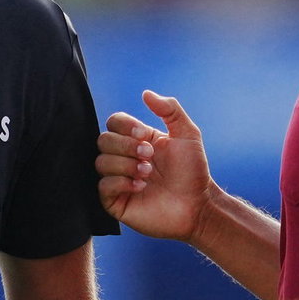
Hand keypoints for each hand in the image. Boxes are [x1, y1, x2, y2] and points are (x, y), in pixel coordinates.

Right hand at [95, 90, 214, 241]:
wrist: (197, 206)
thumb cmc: (193, 172)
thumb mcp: (187, 134)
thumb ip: (170, 109)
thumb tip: (145, 93)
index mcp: (137, 140)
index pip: (114, 122)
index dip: (125, 126)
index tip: (145, 134)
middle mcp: (124, 158)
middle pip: (103, 140)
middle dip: (126, 146)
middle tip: (149, 156)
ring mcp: (118, 179)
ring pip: (101, 162)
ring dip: (126, 165)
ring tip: (148, 174)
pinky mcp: (115, 201)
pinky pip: (103, 186)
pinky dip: (121, 183)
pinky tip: (140, 187)